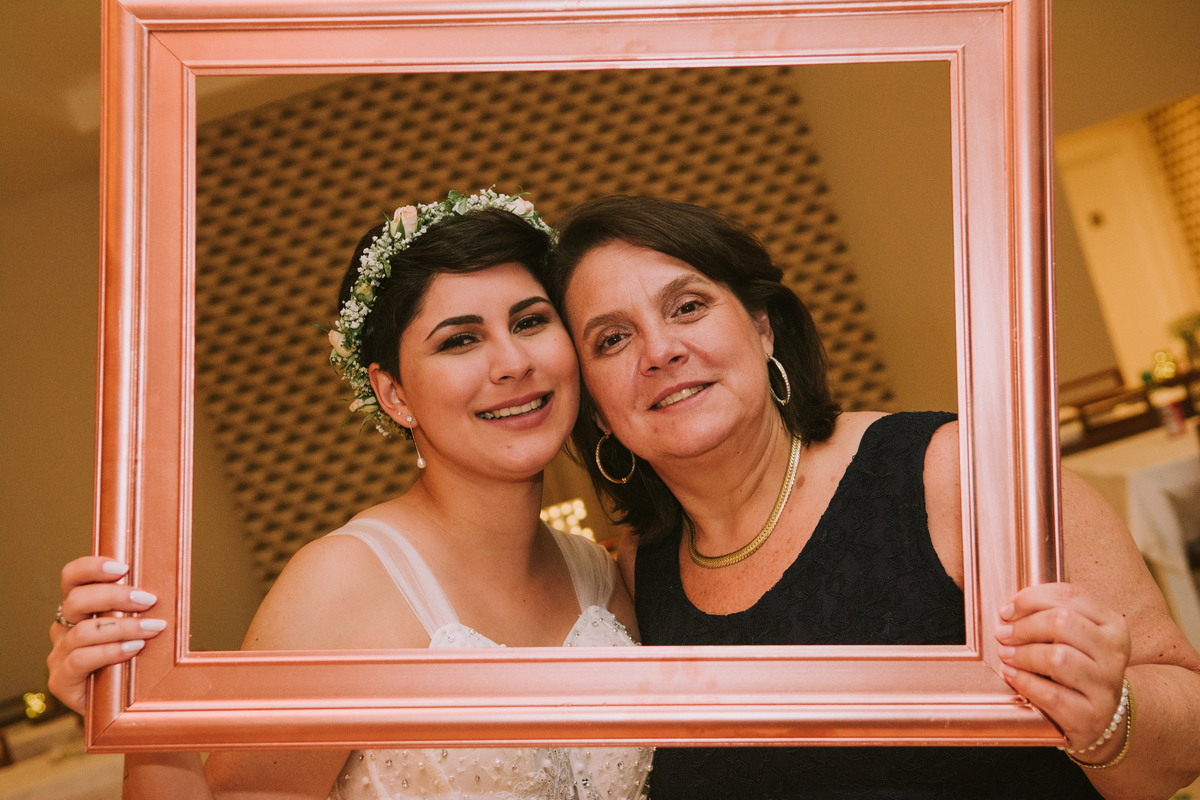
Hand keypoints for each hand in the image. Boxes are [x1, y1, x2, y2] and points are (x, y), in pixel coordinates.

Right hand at [47, 557, 164, 713]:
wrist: (125, 709)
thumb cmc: (135, 662)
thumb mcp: (141, 629)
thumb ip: (143, 609)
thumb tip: (171, 587)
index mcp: (80, 609)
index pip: (72, 578)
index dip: (92, 567)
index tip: (124, 566)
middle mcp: (64, 629)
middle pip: (77, 601)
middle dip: (116, 596)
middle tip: (149, 600)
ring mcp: (59, 656)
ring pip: (83, 632)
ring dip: (123, 626)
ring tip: (153, 629)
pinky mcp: (61, 681)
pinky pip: (80, 660)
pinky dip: (110, 651)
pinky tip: (133, 648)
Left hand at [995, 582, 1130, 757]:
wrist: (1099, 714)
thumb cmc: (1077, 666)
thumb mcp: (1074, 637)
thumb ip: (1050, 615)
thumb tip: (1009, 611)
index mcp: (1112, 624)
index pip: (1069, 596)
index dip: (1030, 599)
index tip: (1006, 610)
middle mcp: (1114, 652)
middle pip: (1062, 622)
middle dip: (1024, 626)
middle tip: (1002, 634)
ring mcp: (1106, 686)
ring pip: (1058, 658)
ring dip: (1023, 654)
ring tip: (1005, 655)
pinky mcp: (1092, 716)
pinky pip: (1052, 694)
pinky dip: (1025, 682)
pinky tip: (1011, 675)